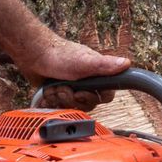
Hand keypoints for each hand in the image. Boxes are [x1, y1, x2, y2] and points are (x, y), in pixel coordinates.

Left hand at [14, 33, 130, 110]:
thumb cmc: (59, 55)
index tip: (80, 93)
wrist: (34, 55)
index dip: (92, 98)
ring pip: (71, 107)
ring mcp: (72, 89)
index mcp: (97, 76)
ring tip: (53, 87)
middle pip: (86, 105)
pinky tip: (47, 92)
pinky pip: (58, 107)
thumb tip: (127, 64)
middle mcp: (86, 83)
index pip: (105, 97)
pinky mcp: (59, 94)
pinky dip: (51, 101)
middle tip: (63, 87)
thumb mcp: (85, 61)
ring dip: (59, 99)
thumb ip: (105, 65)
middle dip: (71, 98)